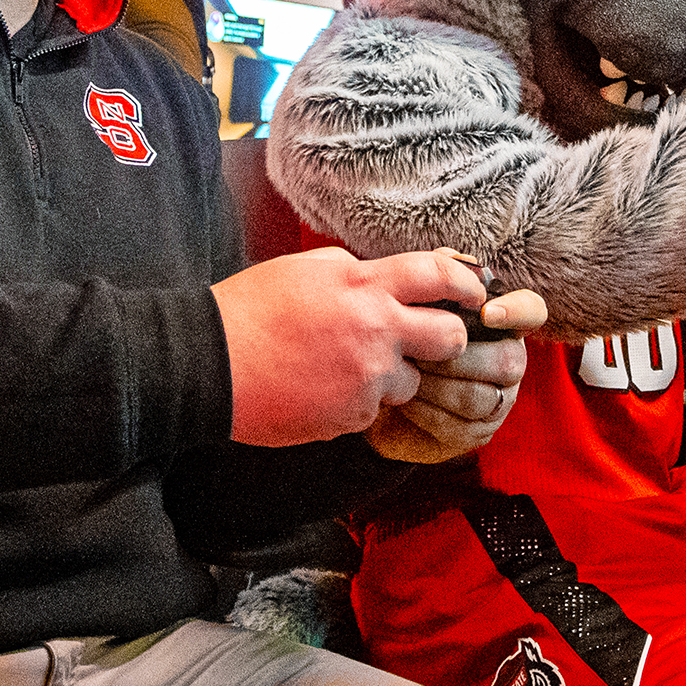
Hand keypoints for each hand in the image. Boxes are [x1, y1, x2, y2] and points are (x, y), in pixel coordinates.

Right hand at [212, 247, 488, 447]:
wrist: (210, 364)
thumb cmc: (250, 309)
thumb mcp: (305, 269)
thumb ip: (353, 273)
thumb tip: (384, 280)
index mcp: (363, 285)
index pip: (438, 275)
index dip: (466, 283)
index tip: (475, 292)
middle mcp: (376, 331)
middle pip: (451, 337)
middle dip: (446, 339)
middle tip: (428, 340)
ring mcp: (367, 378)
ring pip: (413, 382)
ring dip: (393, 377)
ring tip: (348, 368)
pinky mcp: (352, 416)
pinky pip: (374, 410)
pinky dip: (358, 403)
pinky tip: (323, 390)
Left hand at [366, 288, 543, 462]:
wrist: (377, 393)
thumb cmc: (405, 340)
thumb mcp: (415, 305)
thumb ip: (436, 278)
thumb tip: (450, 257)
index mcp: (501, 324)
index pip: (532, 311)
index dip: (517, 312)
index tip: (488, 313)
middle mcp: (509, 362)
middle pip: (507, 360)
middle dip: (458, 355)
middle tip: (417, 349)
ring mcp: (497, 401)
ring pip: (480, 395)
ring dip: (437, 384)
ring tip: (406, 371)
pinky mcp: (476, 433)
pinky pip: (458, 425)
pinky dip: (425, 410)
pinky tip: (404, 397)